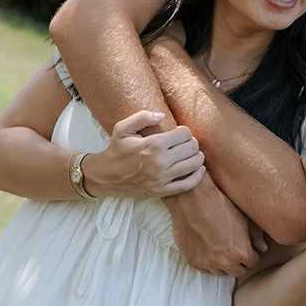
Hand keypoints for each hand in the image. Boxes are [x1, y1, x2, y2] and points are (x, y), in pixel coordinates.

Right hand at [85, 110, 204, 198]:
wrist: (106, 176)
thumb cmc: (116, 150)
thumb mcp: (123, 128)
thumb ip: (142, 117)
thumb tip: (162, 115)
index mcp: (153, 144)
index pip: (184, 134)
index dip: (184, 131)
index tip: (179, 133)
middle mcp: (160, 161)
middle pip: (192, 148)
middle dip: (192, 143)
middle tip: (186, 143)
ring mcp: (162, 178)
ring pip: (193, 164)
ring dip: (197, 157)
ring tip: (193, 154)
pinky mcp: (162, 190)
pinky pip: (188, 185)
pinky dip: (197, 176)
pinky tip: (199, 169)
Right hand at [164, 177, 258, 275]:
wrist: (193, 198)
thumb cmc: (221, 203)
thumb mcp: (244, 217)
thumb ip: (256, 236)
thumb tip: (263, 248)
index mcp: (242, 253)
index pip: (252, 262)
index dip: (251, 254)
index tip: (247, 248)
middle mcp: (225, 262)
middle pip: (238, 271)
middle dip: (239, 262)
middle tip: (235, 250)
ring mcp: (208, 263)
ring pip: (220, 272)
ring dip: (223, 264)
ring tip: (220, 250)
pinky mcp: (193, 261)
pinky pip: (204, 269)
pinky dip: (207, 262)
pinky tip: (208, 249)